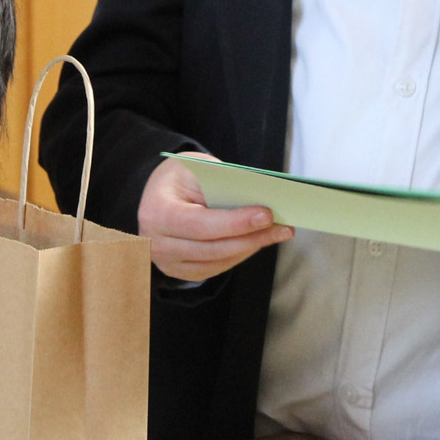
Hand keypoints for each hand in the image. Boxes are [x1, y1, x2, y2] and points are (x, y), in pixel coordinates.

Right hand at [138, 154, 292, 281]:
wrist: (158, 194)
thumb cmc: (179, 177)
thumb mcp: (196, 167)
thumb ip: (222, 183)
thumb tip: (259, 198)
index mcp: (156, 212)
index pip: (200, 224)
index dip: (235, 223)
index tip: (266, 215)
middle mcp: (158, 243)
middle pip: (213, 248)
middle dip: (252, 237)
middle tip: (283, 226)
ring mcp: (169, 262)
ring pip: (219, 261)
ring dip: (251, 246)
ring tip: (279, 232)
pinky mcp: (182, 271)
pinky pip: (217, 267)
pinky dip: (241, 253)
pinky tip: (258, 240)